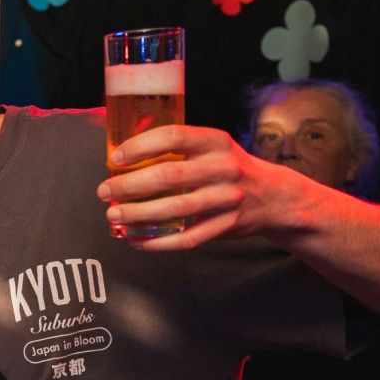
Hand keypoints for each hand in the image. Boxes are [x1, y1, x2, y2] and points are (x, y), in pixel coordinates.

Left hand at [98, 124, 309, 249]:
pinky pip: (188, 238)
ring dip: (139, 214)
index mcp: (216, 142)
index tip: (116, 158)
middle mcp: (224, 168)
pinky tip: (136, 240)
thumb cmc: (228, 169)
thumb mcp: (211, 148)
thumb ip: (177, 148)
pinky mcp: (228, 225)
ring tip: (114, 215)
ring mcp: (228, 198)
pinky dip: (159, 242)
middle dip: (130, 185)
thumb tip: (121, 154)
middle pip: (170, 175)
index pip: (174, 137)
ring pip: (177, 209)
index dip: (141, 146)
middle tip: (105, 191)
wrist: (274, 196)